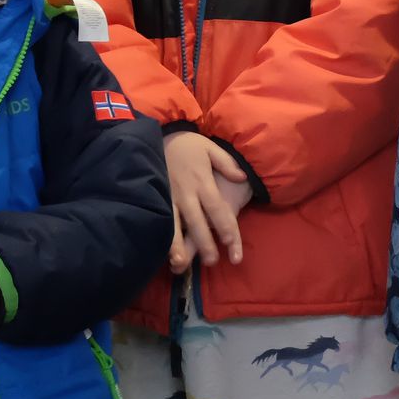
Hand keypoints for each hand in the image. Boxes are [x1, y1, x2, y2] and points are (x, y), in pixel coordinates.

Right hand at [164, 131, 252, 272]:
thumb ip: (226, 164)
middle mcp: (186, 192)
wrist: (160, 135)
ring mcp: (169, 197)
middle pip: (197, 221)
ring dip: (178, 245)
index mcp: (202, 181)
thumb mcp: (210, 148)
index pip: (216, 208)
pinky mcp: (156, 198)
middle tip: (212, 261)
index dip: (224, 226)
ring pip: (174, 225)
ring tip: (181, 263)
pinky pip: (159, 219)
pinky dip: (161, 236)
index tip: (231, 243)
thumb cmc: (188, 144)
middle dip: (204, 242)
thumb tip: (242, 178)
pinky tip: (161, 250)